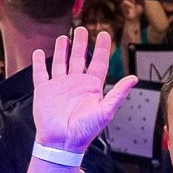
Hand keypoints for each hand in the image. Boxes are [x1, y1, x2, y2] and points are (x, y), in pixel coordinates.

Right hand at [31, 26, 131, 153]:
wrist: (62, 142)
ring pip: (61, 62)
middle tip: (82, 30)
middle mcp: (76, 83)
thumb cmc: (84, 130)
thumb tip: (133, 78)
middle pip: (80, 58)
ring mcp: (59, 86)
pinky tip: (39, 53)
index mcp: (91, 87)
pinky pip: (41, 74)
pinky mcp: (44, 91)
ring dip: (62, 50)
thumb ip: (118, 93)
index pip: (99, 62)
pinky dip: (39, 63)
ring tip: (64, 37)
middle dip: (81, 43)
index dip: (102, 48)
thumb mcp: (106, 111)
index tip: (104, 34)